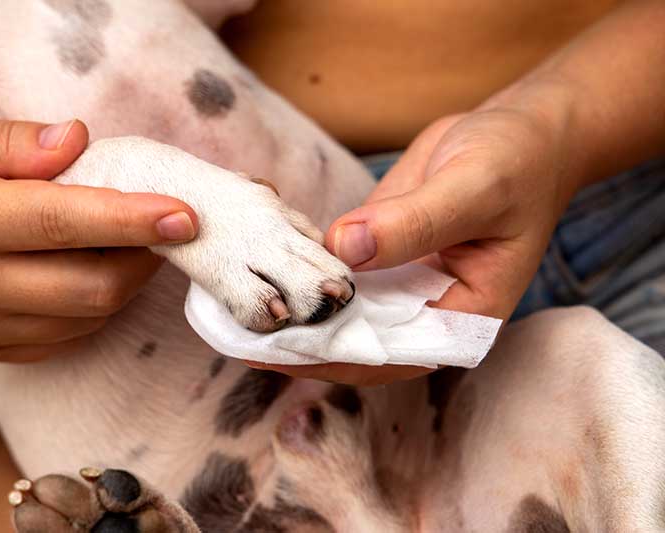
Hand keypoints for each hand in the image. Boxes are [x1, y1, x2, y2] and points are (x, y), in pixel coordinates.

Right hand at [0, 111, 197, 361]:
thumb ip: (5, 142)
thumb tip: (78, 141)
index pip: (68, 222)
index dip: (135, 220)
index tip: (186, 214)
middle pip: (92, 287)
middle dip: (146, 260)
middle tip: (164, 227)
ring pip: (83, 320)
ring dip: (123, 285)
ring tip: (132, 247)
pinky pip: (58, 342)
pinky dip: (90, 313)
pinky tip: (90, 278)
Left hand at [253, 97, 580, 384]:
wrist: (516, 132)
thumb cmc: (516, 163)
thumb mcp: (474, 189)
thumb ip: (413, 222)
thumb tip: (343, 248)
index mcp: (461, 319)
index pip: (387, 358)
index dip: (330, 358)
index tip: (274, 348)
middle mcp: (424, 312)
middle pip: (354, 345)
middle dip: (298, 340)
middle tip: (235, 330)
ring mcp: (397, 284)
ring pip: (338, 312)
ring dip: (293, 309)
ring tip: (231, 306)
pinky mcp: (376, 253)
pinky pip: (334, 272)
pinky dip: (302, 271)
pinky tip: (261, 263)